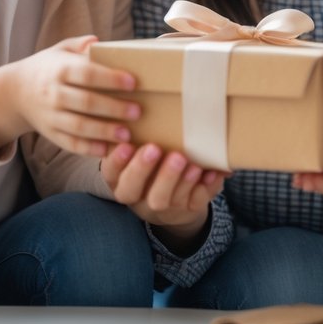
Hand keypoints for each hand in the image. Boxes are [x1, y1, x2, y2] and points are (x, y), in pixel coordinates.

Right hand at [0, 35, 140, 157]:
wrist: (15, 91)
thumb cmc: (48, 68)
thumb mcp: (60, 50)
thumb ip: (80, 45)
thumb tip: (97, 42)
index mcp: (59, 70)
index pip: (87, 74)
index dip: (110, 78)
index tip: (133, 82)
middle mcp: (54, 94)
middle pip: (86, 102)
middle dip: (113, 108)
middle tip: (137, 111)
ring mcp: (51, 116)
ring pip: (79, 126)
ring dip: (104, 131)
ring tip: (127, 134)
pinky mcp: (50, 133)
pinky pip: (70, 143)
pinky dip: (88, 148)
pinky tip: (107, 149)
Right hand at [101, 142, 226, 252]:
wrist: (175, 202)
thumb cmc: (154, 167)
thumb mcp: (140, 154)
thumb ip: (138, 137)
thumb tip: (141, 112)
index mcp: (120, 180)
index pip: (112, 172)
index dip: (117, 160)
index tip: (126, 144)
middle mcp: (137, 197)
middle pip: (133, 189)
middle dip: (142, 169)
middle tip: (155, 148)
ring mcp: (162, 207)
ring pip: (164, 199)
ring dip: (176, 180)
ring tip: (189, 162)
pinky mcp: (186, 211)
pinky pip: (194, 202)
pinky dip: (205, 187)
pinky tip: (211, 172)